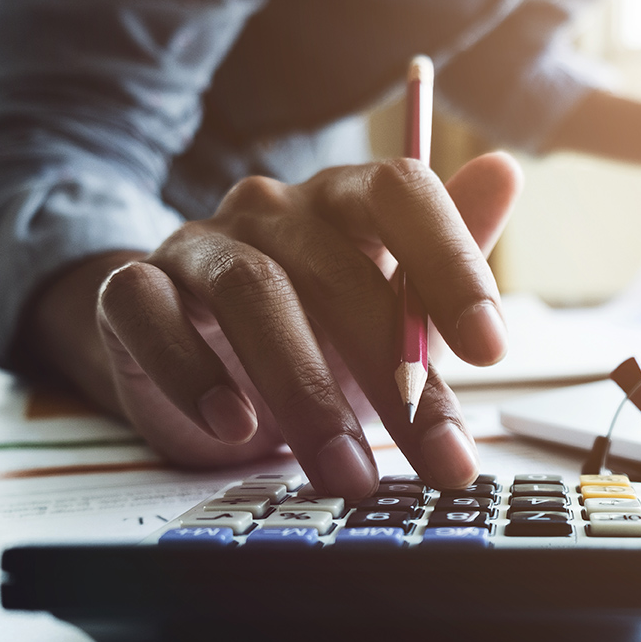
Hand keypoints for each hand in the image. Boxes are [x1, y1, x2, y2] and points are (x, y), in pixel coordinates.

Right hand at [23, 152, 522, 499]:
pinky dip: (191, 371)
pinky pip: (149, 312)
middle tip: (437, 455)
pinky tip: (232, 427)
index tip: (491, 351)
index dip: (450, 262)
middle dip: (393, 372)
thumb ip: (446, 257)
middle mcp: (274, 211)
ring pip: (252, 294)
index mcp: (345, 202)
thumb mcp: (389, 307)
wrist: (192, 354)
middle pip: (337, 269)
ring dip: (304, 391)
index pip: (402, 192)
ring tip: (347, 471)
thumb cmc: (311, 331)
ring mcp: (200, 245)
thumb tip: (506, 170)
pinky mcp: (134, 289)